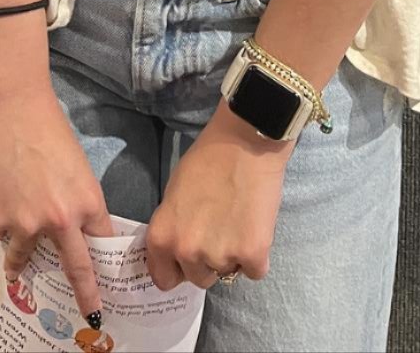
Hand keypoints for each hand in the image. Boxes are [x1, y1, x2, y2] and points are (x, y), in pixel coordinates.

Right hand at [0, 79, 115, 323]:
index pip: (101, 245)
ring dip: (21, 265)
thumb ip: (76, 202)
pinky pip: (1, 236)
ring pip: (25, 258)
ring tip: (15, 271)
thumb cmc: (47, 129)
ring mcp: (24, 224)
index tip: (106, 288)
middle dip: (85, 295)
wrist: (11, 107)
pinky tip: (0, 210)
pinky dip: (1, 229)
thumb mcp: (76, 168)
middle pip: (76, 269)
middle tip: (90, 313)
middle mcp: (58, 221)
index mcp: (86, 203)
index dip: (104, 266)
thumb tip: (71, 229)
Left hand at [145, 103, 291, 290]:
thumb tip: (178, 252)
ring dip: (234, 256)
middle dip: (208, 261)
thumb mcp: (173, 194)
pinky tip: (255, 225)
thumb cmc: (207, 160)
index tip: (188, 256)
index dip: (177, 268)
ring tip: (238, 221)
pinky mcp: (253, 254)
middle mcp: (187, 252)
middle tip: (219, 229)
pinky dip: (257, 255)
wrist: (245, 141)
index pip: (164, 279)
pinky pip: (255, 271)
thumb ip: (173, 227)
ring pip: (227, 273)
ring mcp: (220, 255)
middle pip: (199, 278)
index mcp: (162, 237)